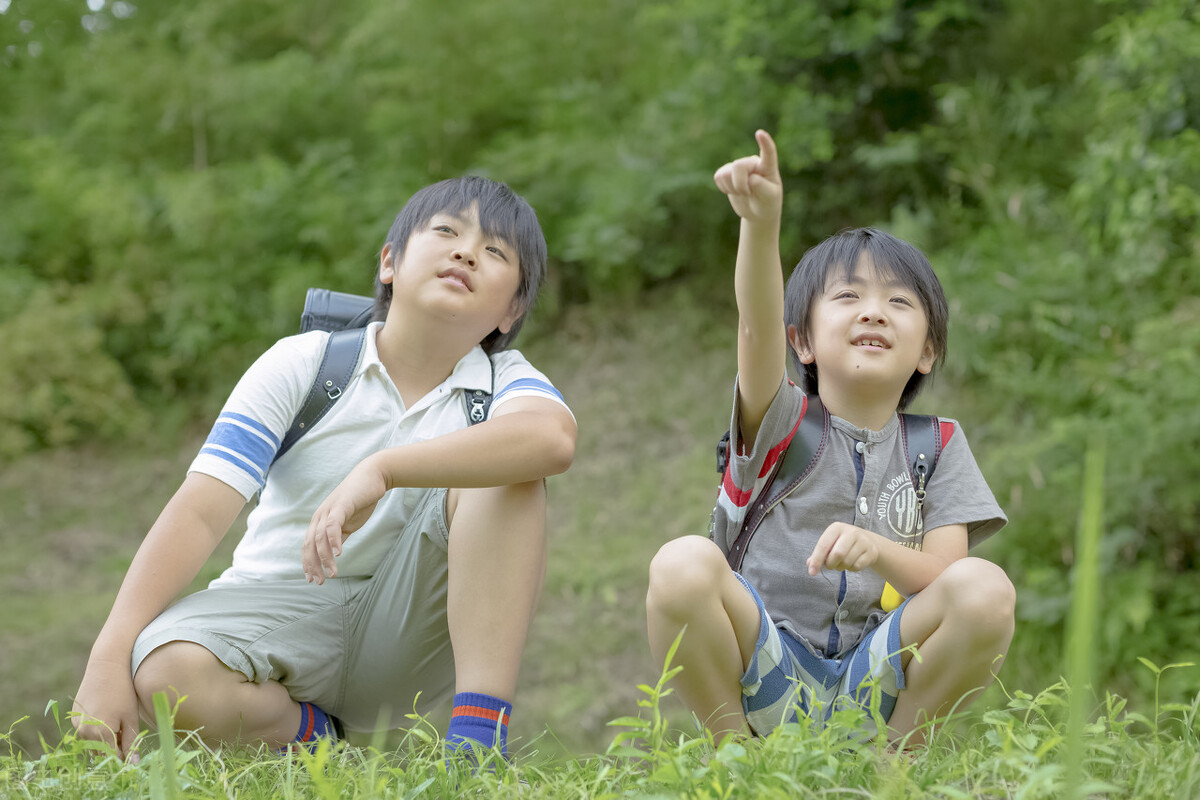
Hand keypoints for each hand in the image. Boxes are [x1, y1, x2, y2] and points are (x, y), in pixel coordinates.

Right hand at [72, 657, 140, 759]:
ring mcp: (76, 724)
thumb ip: (132, 742)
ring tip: (118, 720)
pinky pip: (86, 731)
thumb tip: (133, 764)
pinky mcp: (74, 716)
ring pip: (93, 742)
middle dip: (115, 748)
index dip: (123, 757)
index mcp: (99, 733)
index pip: (111, 757)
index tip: (133, 753)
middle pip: (101, 752)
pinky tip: (107, 713)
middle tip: (127, 732)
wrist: (106, 665)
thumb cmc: (123, 691)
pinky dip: (96, 729)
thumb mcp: (130, 718)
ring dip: (105, 739)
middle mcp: (84, 732)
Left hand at [302, 458, 387, 583]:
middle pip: (310, 545)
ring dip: (325, 558)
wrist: (373, 477)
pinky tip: (338, 554)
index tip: (313, 580)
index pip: (308, 546)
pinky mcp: (341, 505)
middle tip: (320, 581)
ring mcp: (329, 510)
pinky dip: (333, 541)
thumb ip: (339, 536)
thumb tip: (333, 554)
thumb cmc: (360, 500)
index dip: (309, 564)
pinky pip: (333, 526)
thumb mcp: (348, 522)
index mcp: (320, 521)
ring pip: (320, 538)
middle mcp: (320, 516)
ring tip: (332, 573)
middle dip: (313, 565)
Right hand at [713, 129, 782, 224]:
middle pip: (738, 166)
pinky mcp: (727, 172)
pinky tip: (733, 191)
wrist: (757, 211)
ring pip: (726, 172)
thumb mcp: (769, 197)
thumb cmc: (767, 203)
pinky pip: (718, 176)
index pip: (768, 153)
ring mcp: (739, 166)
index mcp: (767, 167)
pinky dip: (723, 188)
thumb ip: (762, 187)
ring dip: (732, 188)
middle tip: (747, 194)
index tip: (760, 133)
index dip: (764, 143)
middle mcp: (753, 162)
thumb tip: (751, 178)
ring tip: (742, 193)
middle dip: (739, 184)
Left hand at [807, 522, 880, 575]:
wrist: (867, 541)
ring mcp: (863, 541)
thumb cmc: (842, 543)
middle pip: (837, 554)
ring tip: (841, 563)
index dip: (817, 560)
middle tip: (830, 565)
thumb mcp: (830, 544)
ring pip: (847, 562)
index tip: (812, 572)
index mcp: (836, 527)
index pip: (823, 545)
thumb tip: (810, 564)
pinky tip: (851, 563)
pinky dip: (851, 569)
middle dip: (831, 564)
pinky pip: (857, 566)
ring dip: (841, 567)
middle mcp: (851, 532)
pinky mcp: (871, 551)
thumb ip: (819, 554)